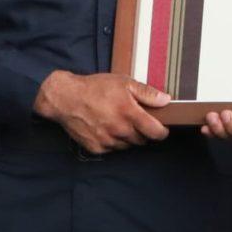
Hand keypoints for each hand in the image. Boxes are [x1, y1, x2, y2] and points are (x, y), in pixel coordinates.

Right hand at [35, 71, 170, 154]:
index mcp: (129, 114)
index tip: (161, 128)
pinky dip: (113, 141)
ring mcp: (107, 141)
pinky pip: (112, 149)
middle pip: (142, 140)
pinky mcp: (96, 148)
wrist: (65, 98)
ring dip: (127, 137)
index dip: (162, 131)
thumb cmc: (95, 88)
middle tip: (134, 120)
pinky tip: (106, 128)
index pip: (156, 133)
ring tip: (118, 122)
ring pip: (127, 145)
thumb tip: (166, 100)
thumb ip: (147, 93)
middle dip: (142, 132)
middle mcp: (120, 130)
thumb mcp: (123, 82)